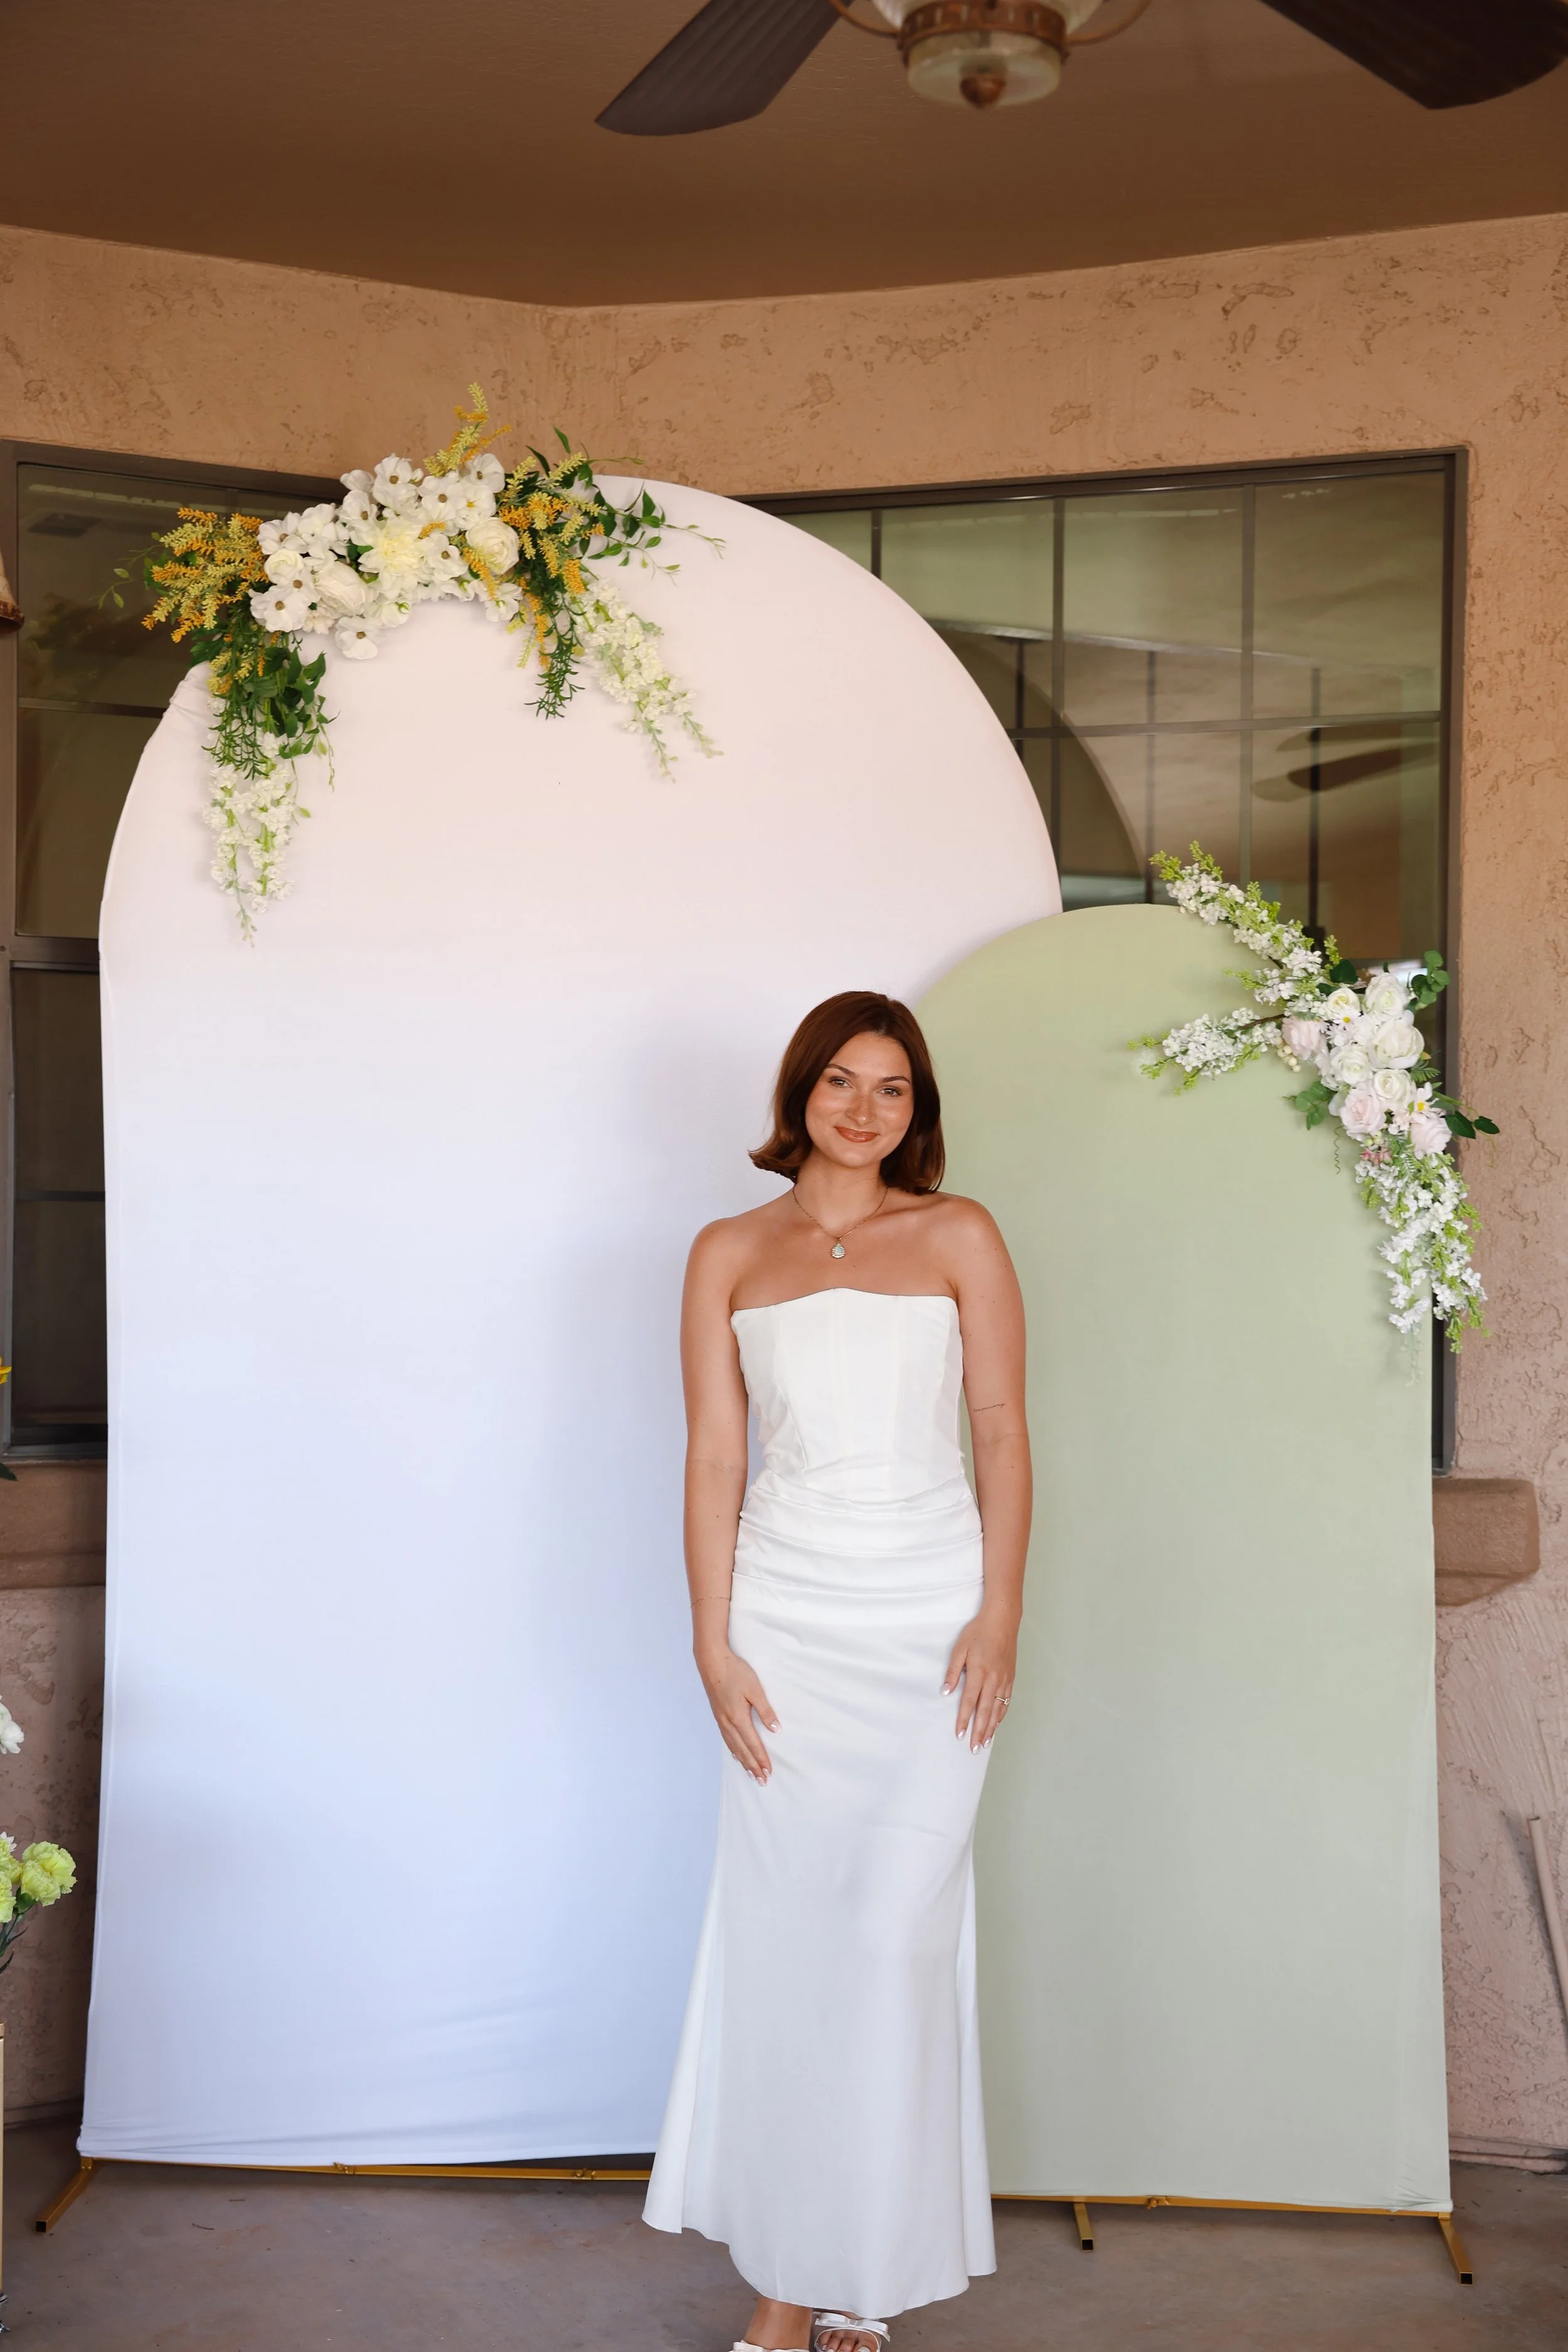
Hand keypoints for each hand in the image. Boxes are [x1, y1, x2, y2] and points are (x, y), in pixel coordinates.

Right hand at [697, 1647, 778, 1782]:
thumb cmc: (734, 1672)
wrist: (711, 1661)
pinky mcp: (718, 1714)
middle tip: (761, 1780)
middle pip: (742, 1750)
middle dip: (753, 1766)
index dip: (761, 1759)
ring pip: (733, 1746)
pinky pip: (726, 1739)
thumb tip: (775, 1730)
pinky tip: (736, 1754)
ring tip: (750, 1773)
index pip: (753, 1744)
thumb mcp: (755, 1689)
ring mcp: (721, 1719)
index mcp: (738, 1717)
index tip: (768, 1772)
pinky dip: (733, 1750)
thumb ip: (765, 1710)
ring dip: (743, 1761)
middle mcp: (728, 1722)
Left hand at [944, 1609, 1017, 1751]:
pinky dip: (1001, 1715)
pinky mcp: (1011, 1678)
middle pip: (985, 1712)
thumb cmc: (978, 1632)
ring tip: (985, 1743)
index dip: (963, 1720)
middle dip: (979, 1732)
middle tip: (974, 1749)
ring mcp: (1004, 1680)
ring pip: (998, 1710)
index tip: (959, 1734)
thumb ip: (953, 1672)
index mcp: (979, 1673)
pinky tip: (997, 1724)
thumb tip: (945, 1691)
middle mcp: (994, 1680)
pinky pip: (1006, 1702)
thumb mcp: (960, 1649)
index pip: (969, 1702)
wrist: (1002, 1620)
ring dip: (991, 1728)